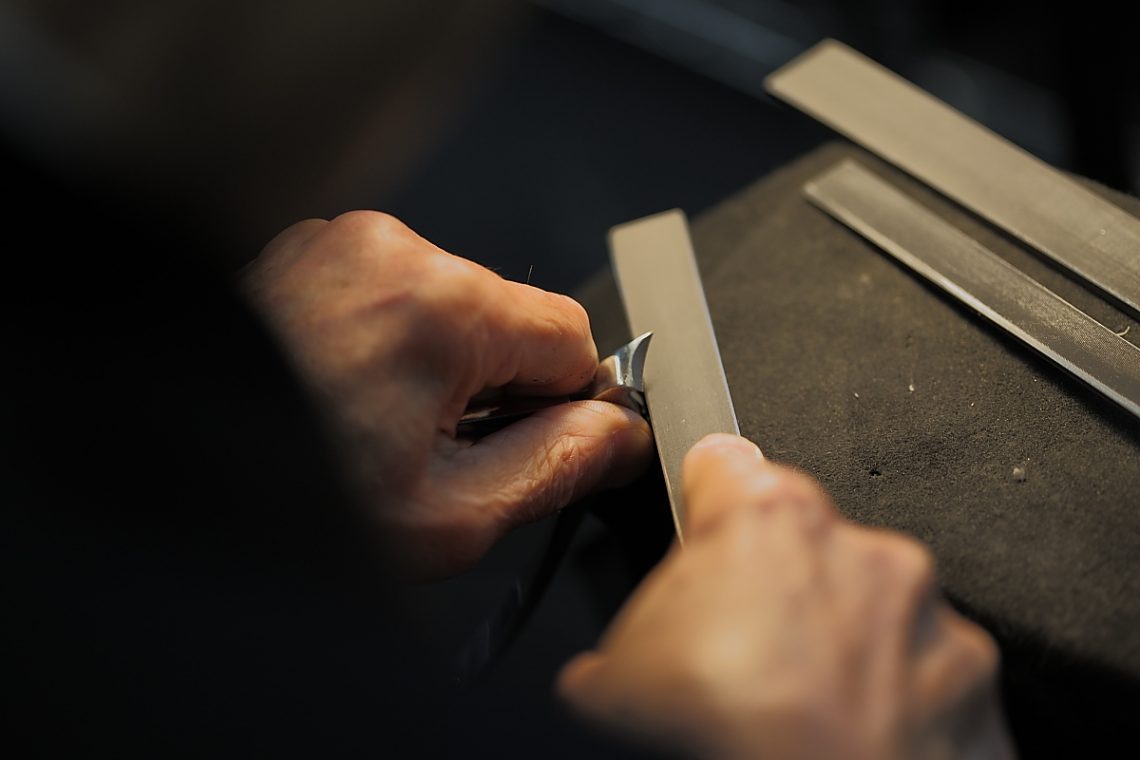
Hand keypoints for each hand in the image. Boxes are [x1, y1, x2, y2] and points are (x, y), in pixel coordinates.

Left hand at [242, 212, 652, 578]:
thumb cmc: (289, 499)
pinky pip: (397, 294)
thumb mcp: (450, 516)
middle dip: (496, 385)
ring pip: (456, 305)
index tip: (526, 447)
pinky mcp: (311, 253)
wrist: (169, 472)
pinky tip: (353, 393)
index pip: (574, 334)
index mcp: (438, 304)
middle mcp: (390, 249)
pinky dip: (396, 343)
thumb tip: (622, 435)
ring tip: (381, 423)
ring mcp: (341, 243)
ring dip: (444, 365)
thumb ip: (559, 465)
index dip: (562, 405)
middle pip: (512, 316)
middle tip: (436, 450)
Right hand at [559, 434, 1013, 759]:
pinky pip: (923, 672)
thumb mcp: (611, 680)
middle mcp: (859, 550)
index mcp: (766, 520)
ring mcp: (927, 615)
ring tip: (796, 714)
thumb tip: (611, 670)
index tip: (703, 522)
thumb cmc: (719, 747)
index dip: (704, 498)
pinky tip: (849, 740)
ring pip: (869, 607)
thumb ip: (627, 631)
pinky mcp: (973, 681)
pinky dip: (895, 698)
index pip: (723, 465)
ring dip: (839, 644)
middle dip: (773, 590)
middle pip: (801, 543)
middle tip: (738, 661)